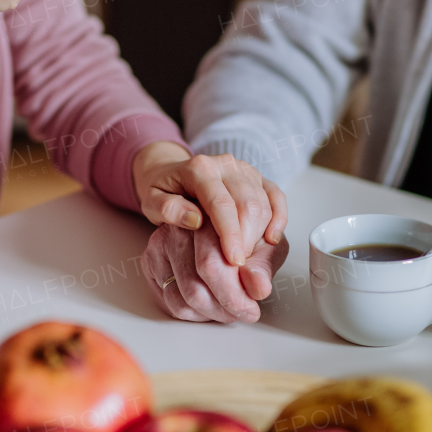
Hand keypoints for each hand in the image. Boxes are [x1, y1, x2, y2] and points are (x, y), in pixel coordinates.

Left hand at [132, 143, 286, 265]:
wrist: (169, 172)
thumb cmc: (161, 190)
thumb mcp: (152, 201)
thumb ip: (169, 209)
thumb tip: (195, 220)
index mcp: (200, 168)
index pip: (221, 203)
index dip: (230, 234)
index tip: (234, 261)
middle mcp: (226, 165)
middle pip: (248, 204)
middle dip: (247, 239)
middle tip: (237, 266)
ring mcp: (245, 170)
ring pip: (264, 202)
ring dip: (260, 234)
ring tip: (246, 257)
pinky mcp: (257, 178)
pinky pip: (276, 196)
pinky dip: (279, 218)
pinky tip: (271, 239)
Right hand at [140, 223, 289, 322]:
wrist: (222, 224)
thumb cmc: (246, 234)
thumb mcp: (265, 246)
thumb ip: (261, 267)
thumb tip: (259, 288)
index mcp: (210, 217)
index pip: (213, 265)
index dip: (235, 295)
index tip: (252, 309)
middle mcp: (180, 227)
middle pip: (196, 286)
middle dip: (224, 308)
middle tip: (243, 313)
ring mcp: (161, 242)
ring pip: (183, 298)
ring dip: (210, 314)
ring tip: (229, 309)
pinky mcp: (151, 258)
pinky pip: (169, 301)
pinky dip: (193, 313)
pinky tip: (210, 306)